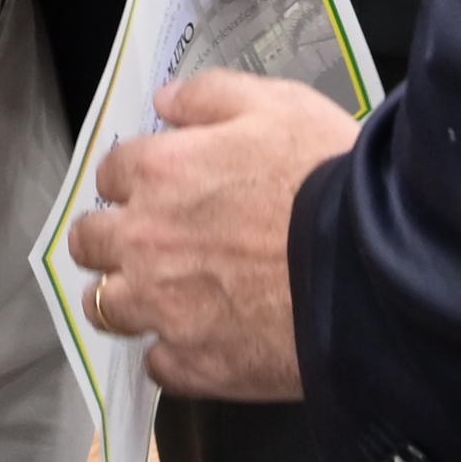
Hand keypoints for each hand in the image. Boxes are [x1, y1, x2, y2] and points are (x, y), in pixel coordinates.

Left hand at [67, 72, 354, 399]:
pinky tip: (200, 340)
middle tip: (144, 242)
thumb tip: (167, 102)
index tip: (158, 187)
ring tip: (158, 296)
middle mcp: (146, 241)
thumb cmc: (328, 177)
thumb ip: (210, 96)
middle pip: (89, 242)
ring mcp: (165, 308)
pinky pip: (157, 365)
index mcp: (160, 172)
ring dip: (125, 298)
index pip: (111, 174)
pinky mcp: (195, 364)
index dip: (135, 178)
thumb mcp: (278, 105)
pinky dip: (173, 354)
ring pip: (105, 306)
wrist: (371, 269)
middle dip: (109, 238)